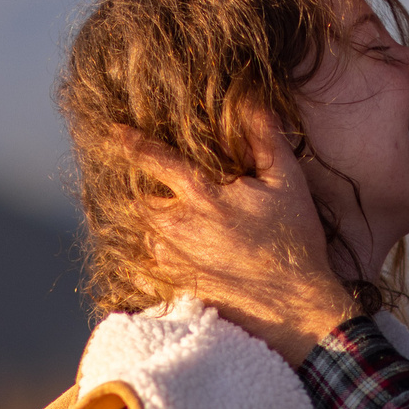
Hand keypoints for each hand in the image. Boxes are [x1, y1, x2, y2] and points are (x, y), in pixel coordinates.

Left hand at [125, 117, 358, 364]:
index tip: (113, 131)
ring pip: (141, 235)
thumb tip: (250, 99)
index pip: (155, 160)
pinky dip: (144, 263)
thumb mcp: (288, 182)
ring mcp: (172, 263)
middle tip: (154, 188)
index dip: (131, 142)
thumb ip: (265, 138)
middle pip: (139, 201)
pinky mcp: (174, 291)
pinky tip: (166, 259)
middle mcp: (177, 229)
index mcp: (202, 197)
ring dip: (149, 225)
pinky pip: (142, 273)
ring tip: (169, 224)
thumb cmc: (294, 243)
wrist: (295, 309)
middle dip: (141, 191)